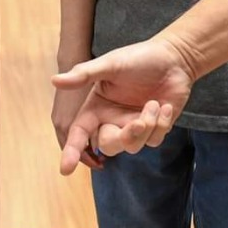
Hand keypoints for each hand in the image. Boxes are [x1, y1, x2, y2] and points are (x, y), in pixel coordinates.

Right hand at [51, 36, 196, 174]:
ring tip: (154, 104)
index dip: (71, 151)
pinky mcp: (154, 128)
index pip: (79, 134)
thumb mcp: (110, 64)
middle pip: (108, 146)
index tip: (65, 169)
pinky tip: (165, 106)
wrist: (173, 58)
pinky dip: (161, 124)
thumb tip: (55, 80)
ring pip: (133, 147)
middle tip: (138, 123)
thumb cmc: (138, 58)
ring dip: (146, 128)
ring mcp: (133, 126)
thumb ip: (84, 74)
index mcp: (96, 108)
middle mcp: (112, 120)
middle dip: (123, 138)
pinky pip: (154, 141)